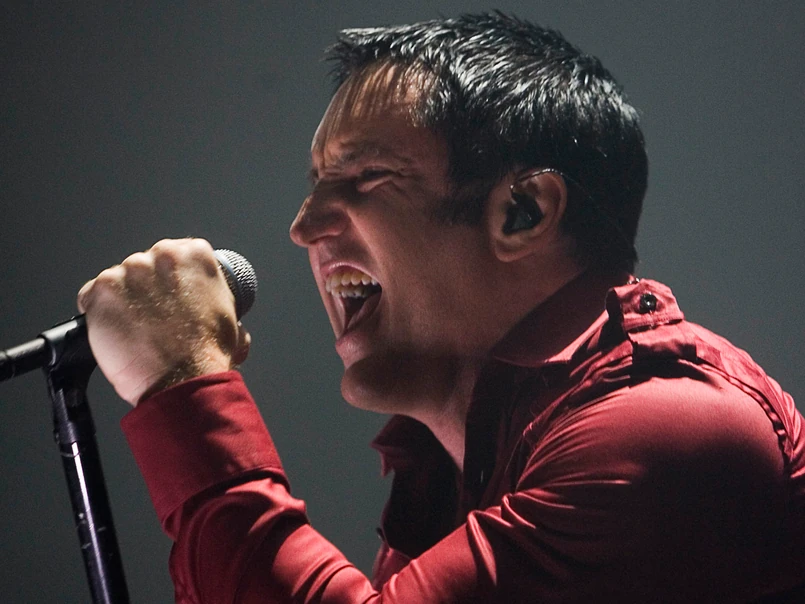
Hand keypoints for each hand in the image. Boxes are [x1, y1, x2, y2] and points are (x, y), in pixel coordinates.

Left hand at [77, 238, 250, 405]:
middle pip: (144, 265)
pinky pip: (91, 296)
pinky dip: (99, 313)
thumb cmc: (206, 355)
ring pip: (118, 281)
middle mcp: (162, 255)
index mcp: (195, 255)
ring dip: (123, 301)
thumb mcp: (229, 318)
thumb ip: (217, 298)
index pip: (175, 253)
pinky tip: (118, 332)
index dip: (170, 279)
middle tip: (154, 317)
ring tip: (137, 329)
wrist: (183, 382)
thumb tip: (215, 307)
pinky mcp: (102, 291)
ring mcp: (130, 271)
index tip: (170, 296)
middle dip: (146, 289)